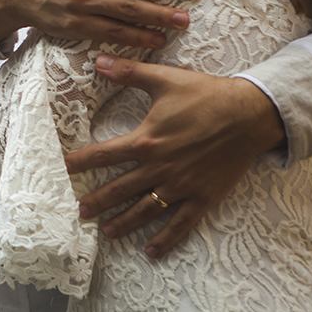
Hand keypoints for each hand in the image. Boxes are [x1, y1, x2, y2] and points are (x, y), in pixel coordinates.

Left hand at [64, 54, 285, 257]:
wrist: (250, 114)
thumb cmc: (206, 95)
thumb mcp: (164, 80)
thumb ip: (128, 72)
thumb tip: (98, 59)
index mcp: (146, 141)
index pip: (103, 155)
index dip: (80, 163)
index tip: (61, 170)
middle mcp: (160, 168)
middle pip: (119, 189)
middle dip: (97, 201)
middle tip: (78, 212)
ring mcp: (182, 185)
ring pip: (145, 209)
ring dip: (124, 222)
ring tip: (106, 231)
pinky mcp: (203, 197)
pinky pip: (181, 223)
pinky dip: (166, 239)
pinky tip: (151, 252)